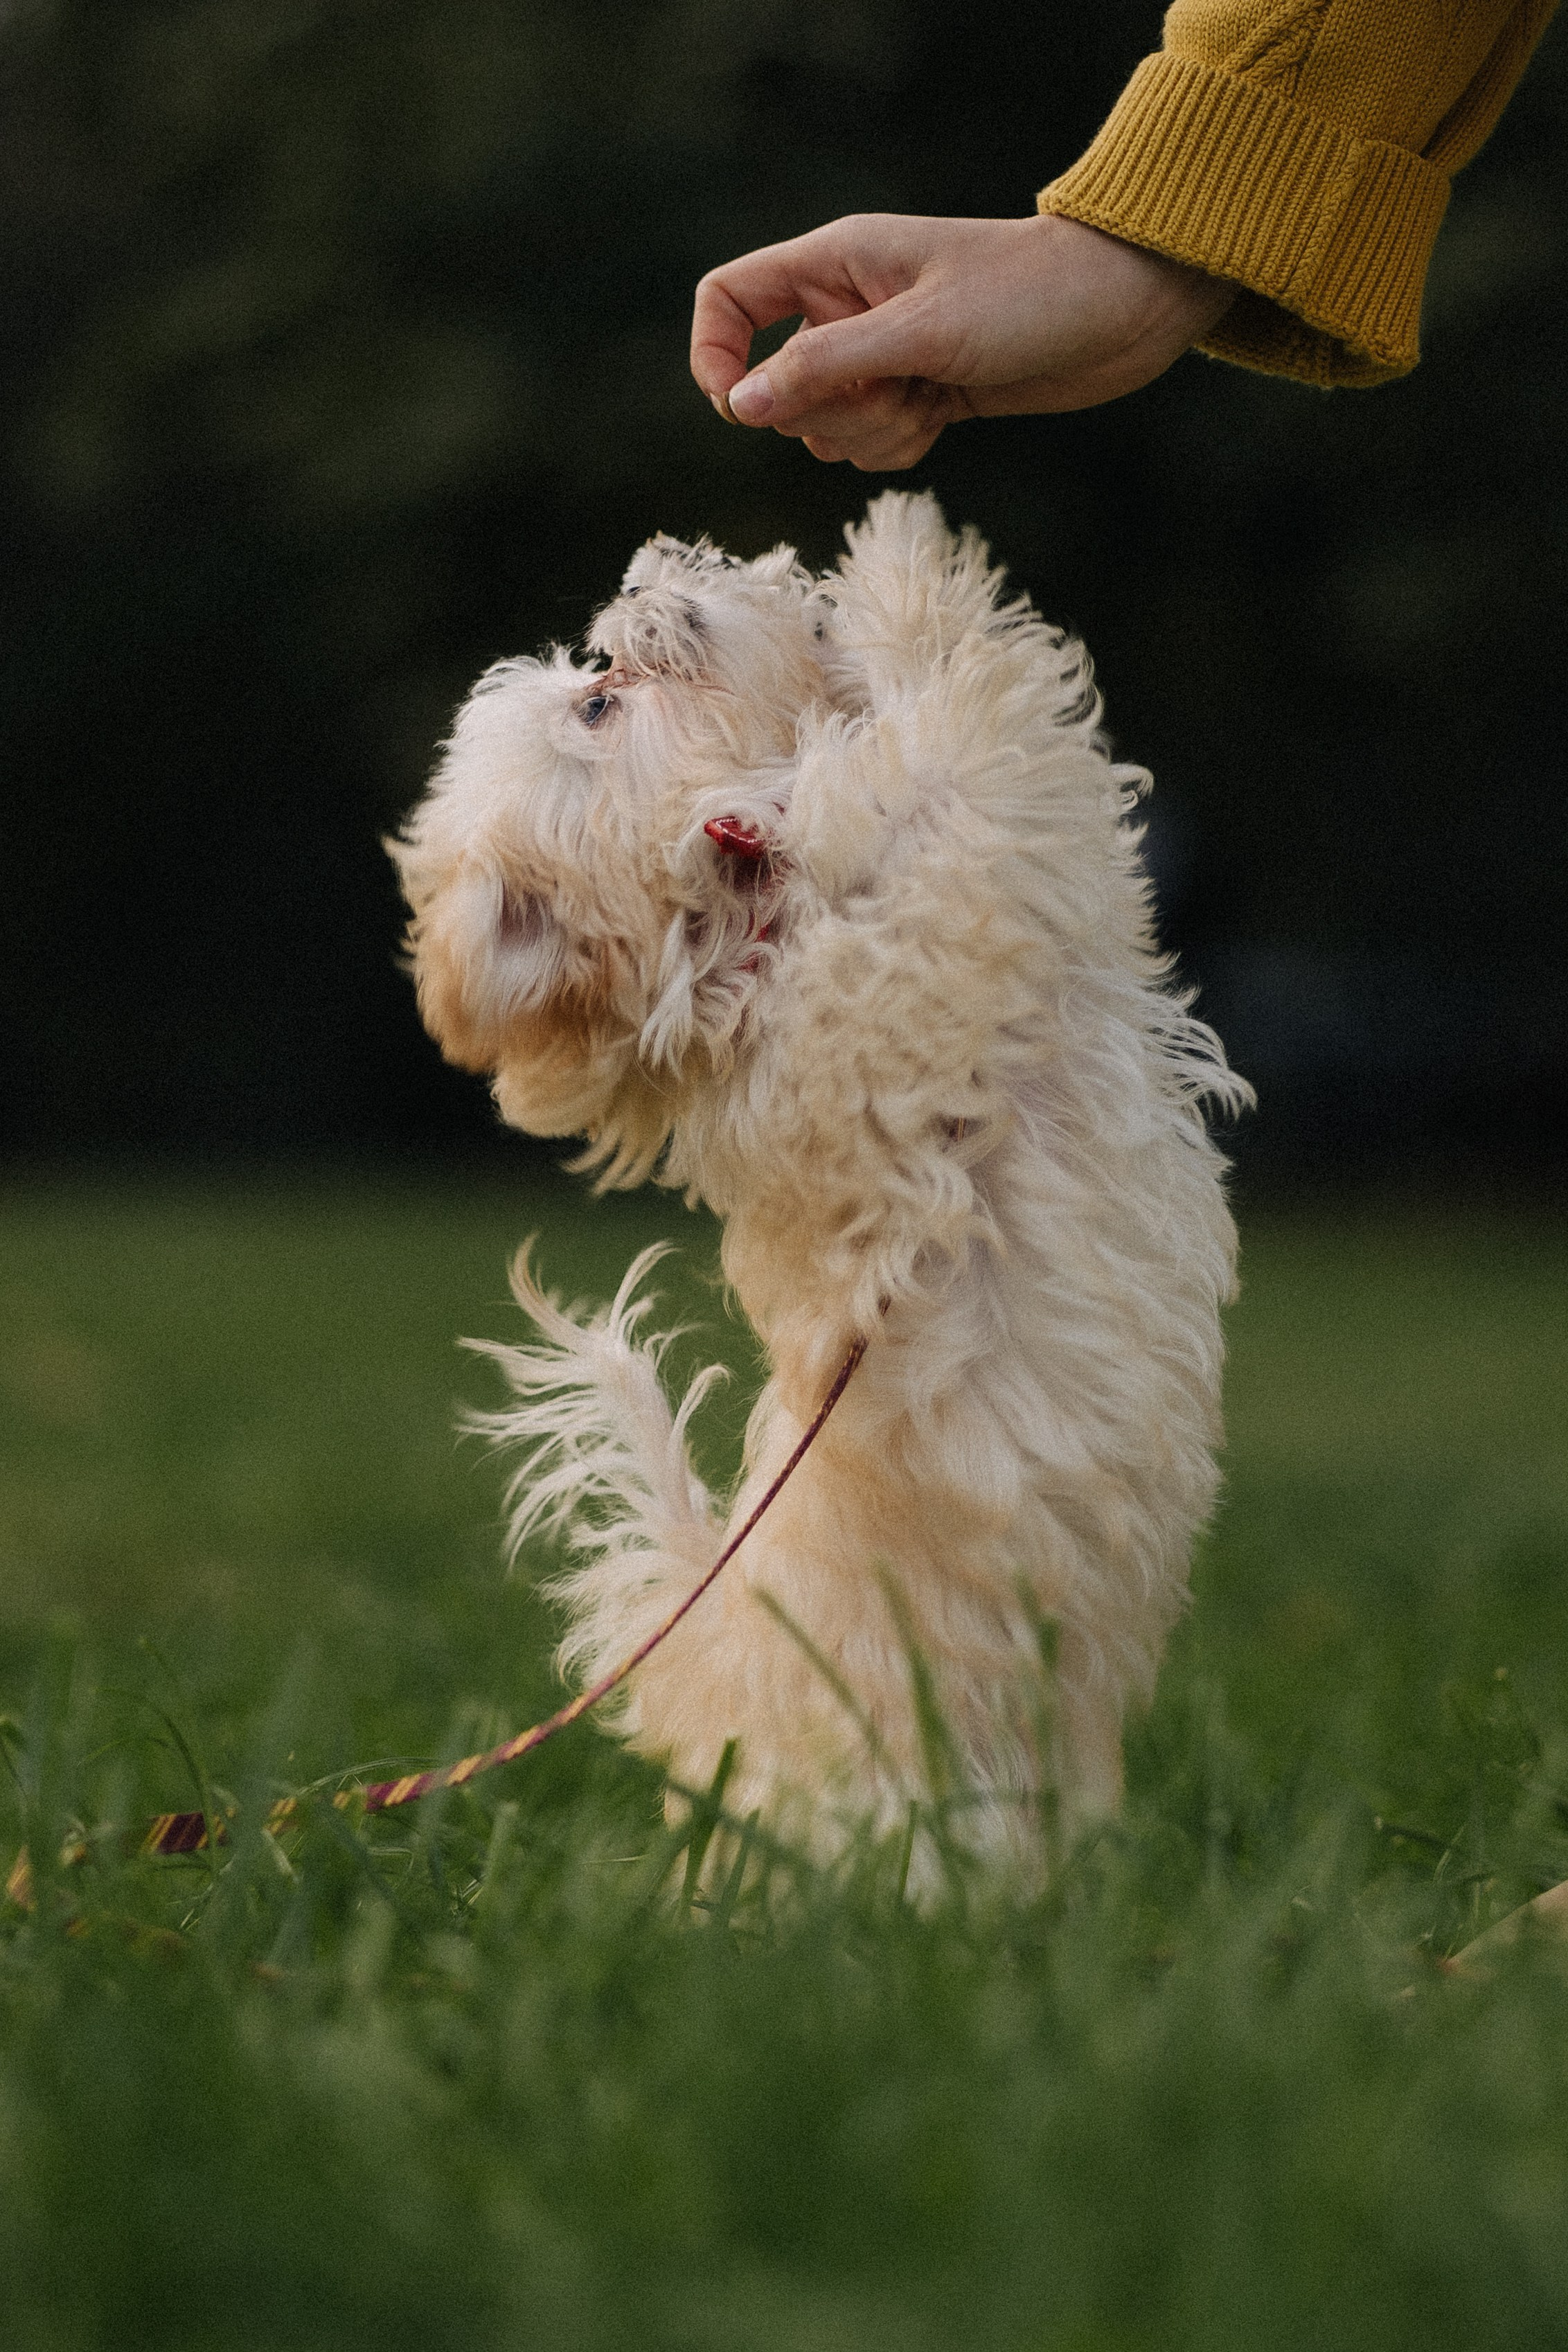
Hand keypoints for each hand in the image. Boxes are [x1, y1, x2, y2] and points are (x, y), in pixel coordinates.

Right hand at [690, 212, 1234, 469]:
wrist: (1124, 309)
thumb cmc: (1031, 295)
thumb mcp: (921, 332)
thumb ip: (825, 366)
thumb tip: (741, 406)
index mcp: (835, 263)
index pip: (730, 299)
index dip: (716, 356)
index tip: (740, 409)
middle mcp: (848, 308)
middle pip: (778, 387)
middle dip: (828, 411)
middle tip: (894, 389)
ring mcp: (882, 356)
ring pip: (825, 428)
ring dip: (871, 434)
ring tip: (931, 398)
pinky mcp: (917, 395)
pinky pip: (871, 446)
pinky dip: (899, 447)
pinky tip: (945, 418)